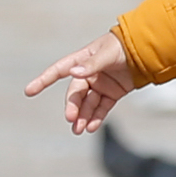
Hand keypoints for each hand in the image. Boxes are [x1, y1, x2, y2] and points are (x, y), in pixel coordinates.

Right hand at [25, 31, 141, 133]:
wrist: (146, 51)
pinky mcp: (112, 94)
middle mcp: (88, 74)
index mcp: (82, 60)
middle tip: (72, 120)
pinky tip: (91, 127)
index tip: (29, 91)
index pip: (58, 71)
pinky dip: (96, 118)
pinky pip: (101, 108)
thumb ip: (91, 65)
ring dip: (83, 117)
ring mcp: (100, 85)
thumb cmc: (124, 46)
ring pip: (87, 104)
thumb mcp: (107, 54)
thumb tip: (74, 73)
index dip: (43, 80)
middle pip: (76, 94)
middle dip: (73, 107)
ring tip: (80, 130)